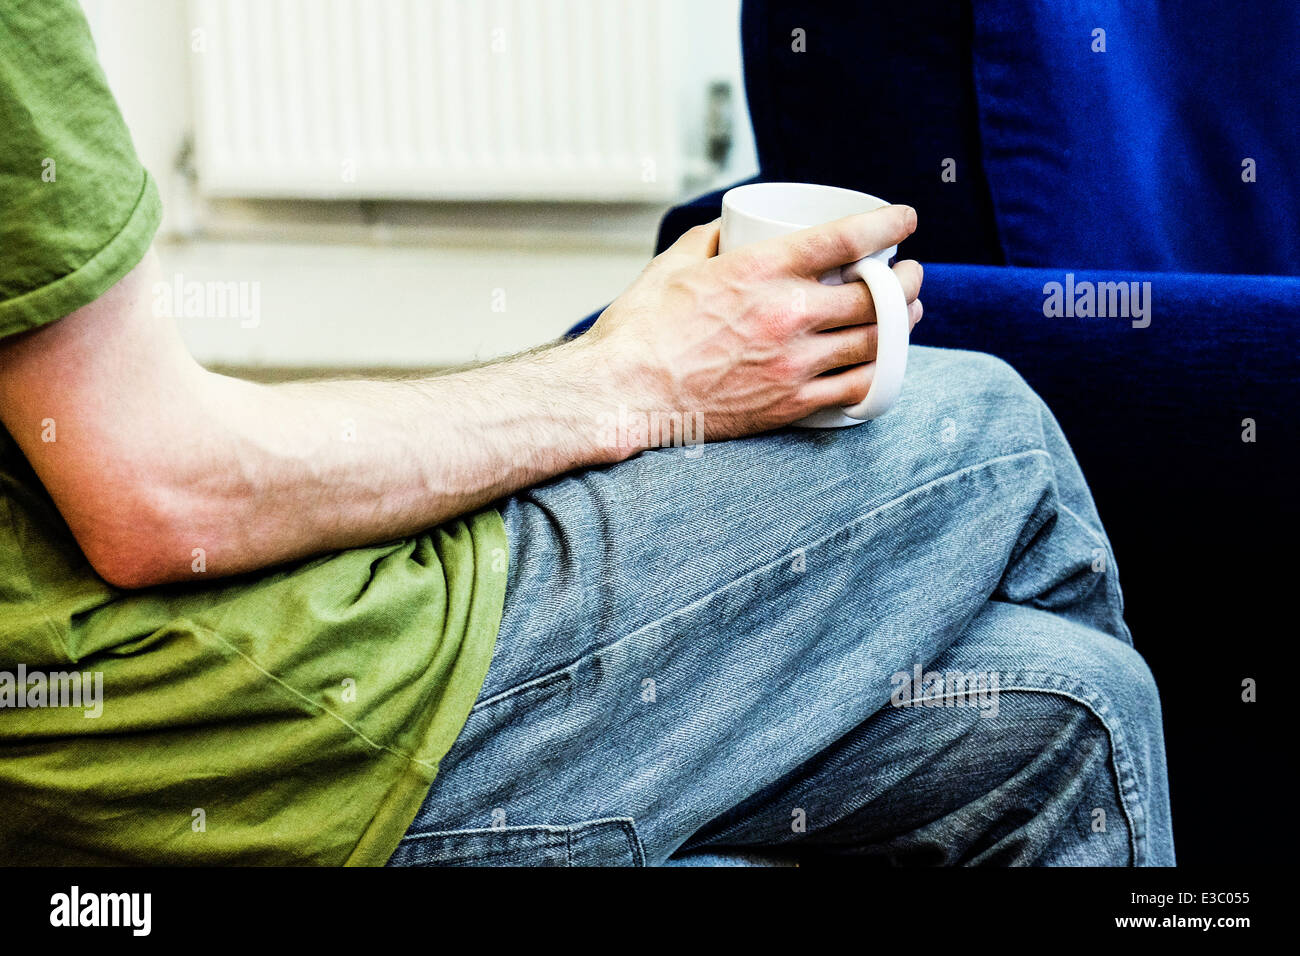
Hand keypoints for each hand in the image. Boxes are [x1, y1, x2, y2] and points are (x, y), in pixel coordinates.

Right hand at [577, 204, 923, 450]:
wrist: (623, 395)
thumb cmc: (639, 331)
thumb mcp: (673, 265)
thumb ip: (711, 240)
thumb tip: (733, 229)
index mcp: (760, 270)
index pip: (847, 238)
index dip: (888, 224)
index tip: (906, 220)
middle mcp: (786, 314)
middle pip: (875, 294)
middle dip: (905, 281)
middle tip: (909, 275)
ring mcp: (793, 363)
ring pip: (875, 342)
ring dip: (902, 325)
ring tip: (906, 314)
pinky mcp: (790, 403)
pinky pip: (856, 388)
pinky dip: (880, 373)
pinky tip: (884, 363)